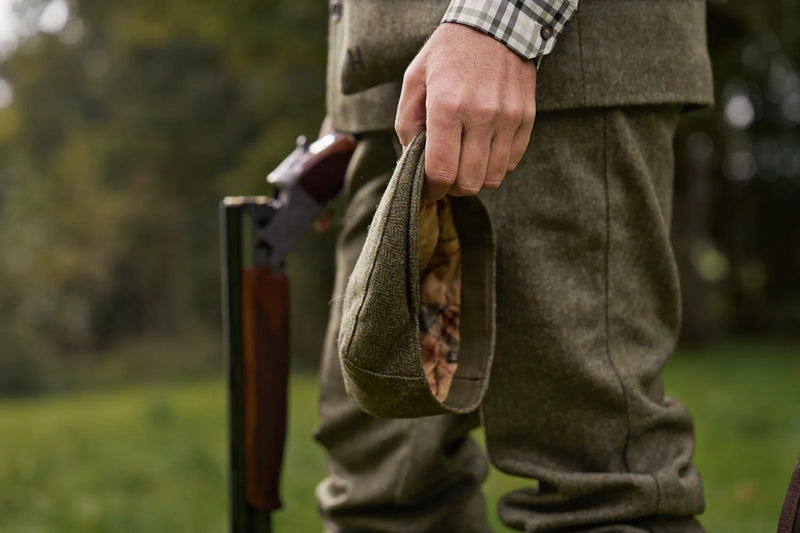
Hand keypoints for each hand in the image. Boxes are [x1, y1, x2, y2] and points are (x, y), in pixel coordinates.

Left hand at [395, 23, 536, 203]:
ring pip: (492, 178)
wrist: (496, 25)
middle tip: (446, 178)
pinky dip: (495, 165)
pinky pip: (511, 162)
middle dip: (452, 189)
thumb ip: (406, 123)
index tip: (428, 192)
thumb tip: (412, 162)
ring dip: (475, 179)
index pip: (441, 171)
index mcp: (447, 107)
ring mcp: (508, 118)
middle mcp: (481, 115)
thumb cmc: (448, 54)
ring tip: (464, 164)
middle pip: (468, 182)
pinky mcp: (526, 118)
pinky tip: (483, 150)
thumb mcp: (414, 80)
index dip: (431, 191)